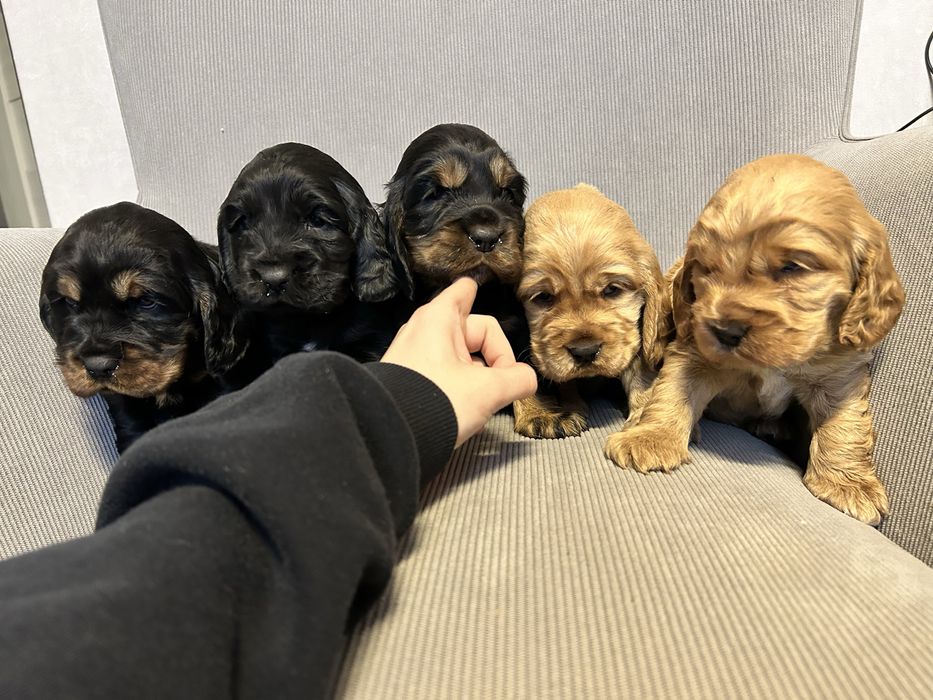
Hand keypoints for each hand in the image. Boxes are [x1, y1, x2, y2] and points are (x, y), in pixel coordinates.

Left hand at [381, 277, 536, 445]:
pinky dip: (460, 388)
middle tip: (499, 386)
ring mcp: (416, 356)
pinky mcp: (410, 380)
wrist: (389, 437)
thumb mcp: (487, 391)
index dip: (482, 294)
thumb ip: (518, 380)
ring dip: (478, 377)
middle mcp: (424, 331)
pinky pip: (445, 375)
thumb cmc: (434, 402)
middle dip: (493, 358)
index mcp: (439, 319)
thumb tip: (527, 379)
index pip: (465, 290)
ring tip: (478, 403)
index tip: (491, 301)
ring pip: (462, 357)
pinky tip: (461, 411)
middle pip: (475, 331)